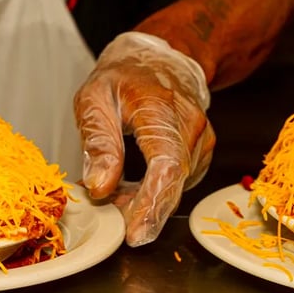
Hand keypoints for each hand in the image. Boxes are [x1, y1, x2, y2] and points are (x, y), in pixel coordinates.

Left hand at [74, 31, 214, 245]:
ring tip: (111, 197)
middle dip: (146, 213)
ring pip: (176, 186)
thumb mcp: (93, 100)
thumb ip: (97, 142)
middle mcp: (191, 125)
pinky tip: (128, 190)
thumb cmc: (121, 78)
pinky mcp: (199, 150)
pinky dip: (154, 192)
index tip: (134, 232)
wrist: (156, 60)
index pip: (166, 165)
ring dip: (145, 202)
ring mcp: (200, 138)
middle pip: (175, 183)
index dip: (152, 203)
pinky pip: (178, 181)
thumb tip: (99, 186)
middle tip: (116, 228)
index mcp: (161, 109)